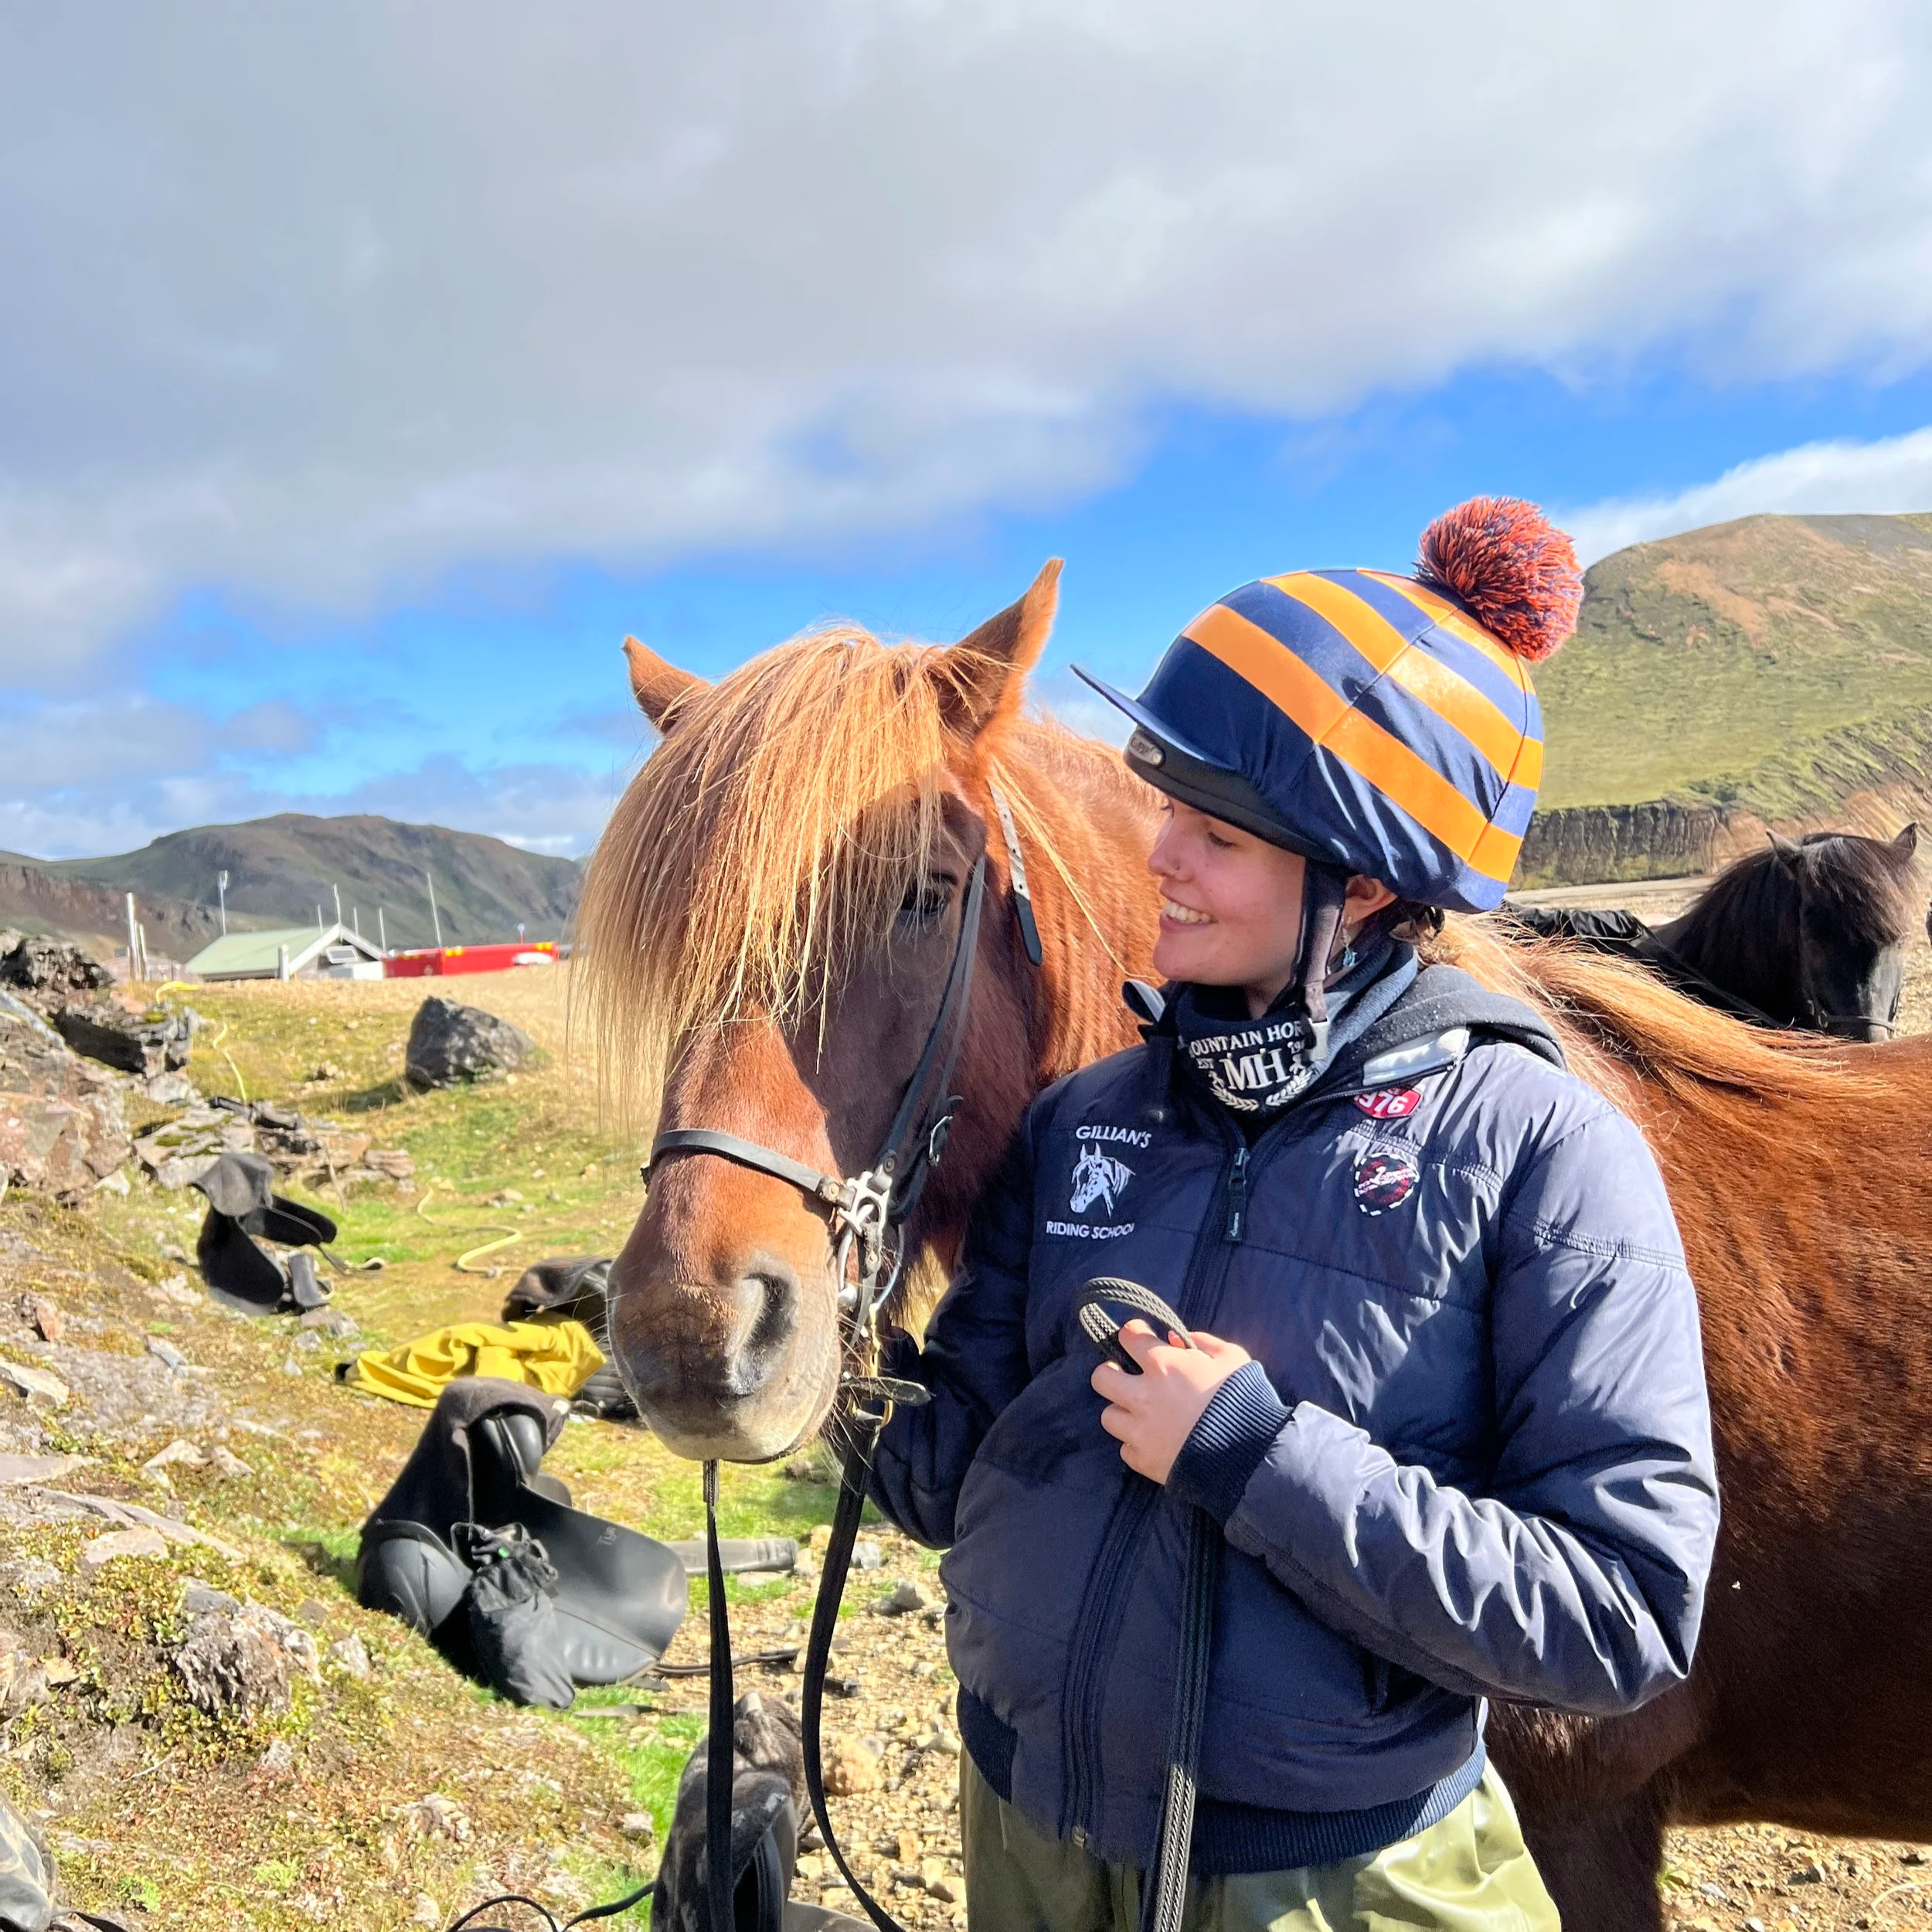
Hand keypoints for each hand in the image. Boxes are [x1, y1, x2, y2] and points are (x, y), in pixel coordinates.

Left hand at [1090, 1321, 1251, 1484]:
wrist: (1249, 1454)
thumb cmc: (1243, 1399)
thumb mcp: (1232, 1357)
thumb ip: (1203, 1342)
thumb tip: (1174, 1339)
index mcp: (1163, 1364)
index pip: (1128, 1336)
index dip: (1133, 1333)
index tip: (1139, 1337)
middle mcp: (1143, 1395)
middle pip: (1101, 1377)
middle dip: (1110, 1372)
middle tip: (1126, 1375)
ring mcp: (1140, 1430)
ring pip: (1108, 1416)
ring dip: (1123, 1412)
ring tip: (1141, 1413)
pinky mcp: (1143, 1460)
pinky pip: (1125, 1449)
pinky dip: (1136, 1444)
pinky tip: (1154, 1441)